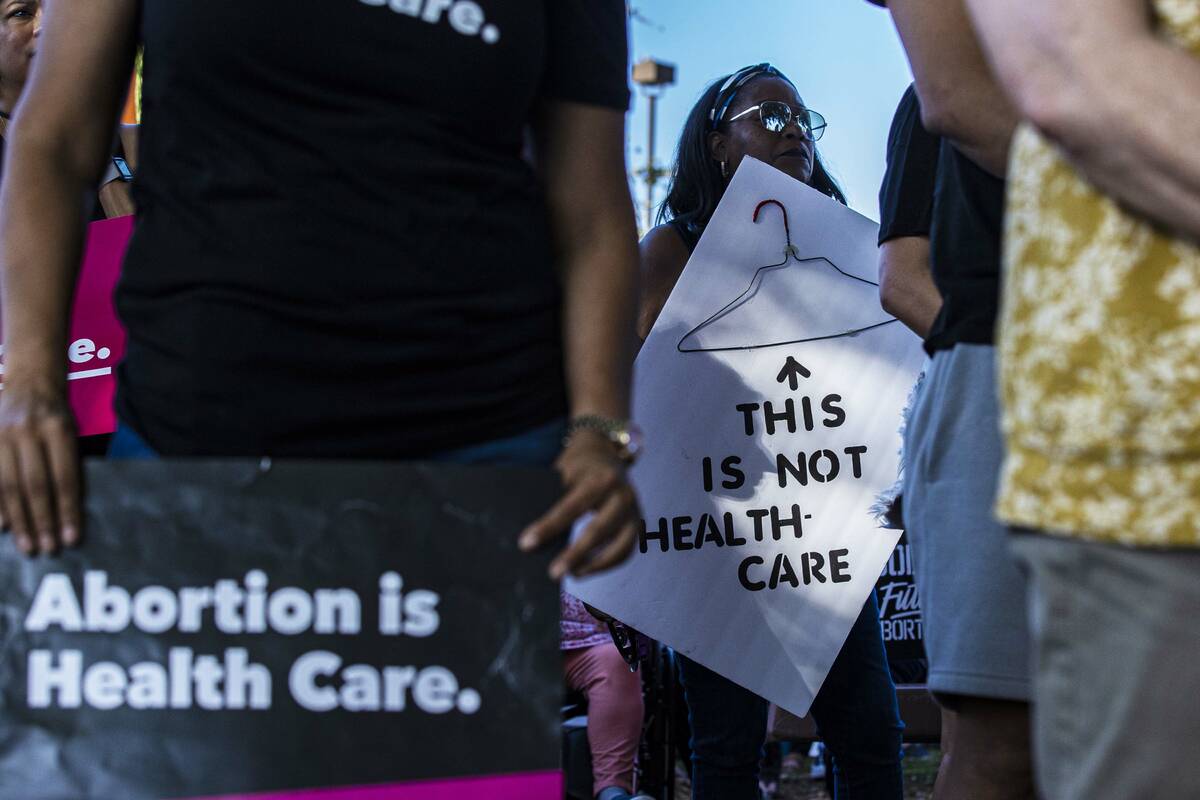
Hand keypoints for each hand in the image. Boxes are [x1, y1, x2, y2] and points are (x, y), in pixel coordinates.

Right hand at [0, 384, 80, 554]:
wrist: (28, 381)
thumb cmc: (57, 415)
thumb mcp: (72, 432)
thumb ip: (69, 466)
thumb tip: (69, 512)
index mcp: (58, 429)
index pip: (65, 478)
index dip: (68, 510)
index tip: (72, 538)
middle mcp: (27, 432)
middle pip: (35, 485)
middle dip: (43, 521)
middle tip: (48, 549)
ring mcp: (2, 436)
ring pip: (8, 486)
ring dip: (19, 520)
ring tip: (28, 546)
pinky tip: (3, 526)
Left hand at [519, 430, 640, 579]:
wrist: (605, 454)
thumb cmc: (577, 468)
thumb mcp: (564, 472)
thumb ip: (553, 498)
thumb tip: (533, 537)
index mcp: (600, 478)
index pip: (572, 507)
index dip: (548, 527)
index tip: (526, 544)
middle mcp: (622, 495)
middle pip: (598, 530)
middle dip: (575, 554)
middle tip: (553, 573)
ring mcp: (634, 511)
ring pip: (620, 546)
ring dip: (595, 565)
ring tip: (572, 575)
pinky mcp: (638, 524)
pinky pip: (626, 551)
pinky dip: (607, 564)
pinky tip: (585, 569)